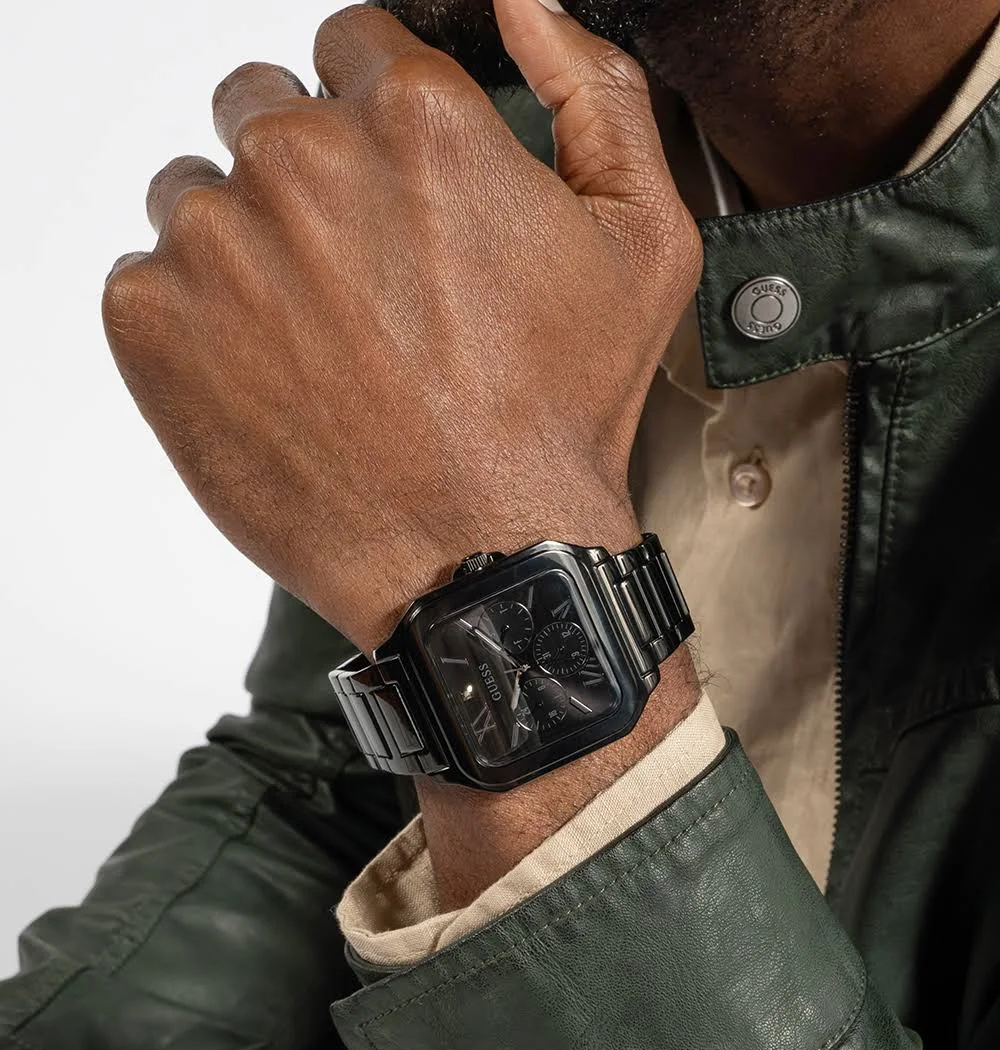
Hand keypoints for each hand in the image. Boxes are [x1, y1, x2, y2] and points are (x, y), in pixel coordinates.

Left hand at [103, 0, 702, 656]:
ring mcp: (216, 242)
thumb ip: (598, 91)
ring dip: (243, 247)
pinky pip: (147, 278)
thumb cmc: (556, 418)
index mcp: (415, 120)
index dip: (375, 123)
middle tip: (355, 279)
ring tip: (314, 341)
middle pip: (262, 110)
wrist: (482, 559)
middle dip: (305, 174)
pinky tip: (268, 378)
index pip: (350, 48)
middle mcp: (301, 161)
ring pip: (196, 194)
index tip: (389, 195)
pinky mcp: (153, 322)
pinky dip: (195, 321)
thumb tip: (530, 7)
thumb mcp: (642, 244)